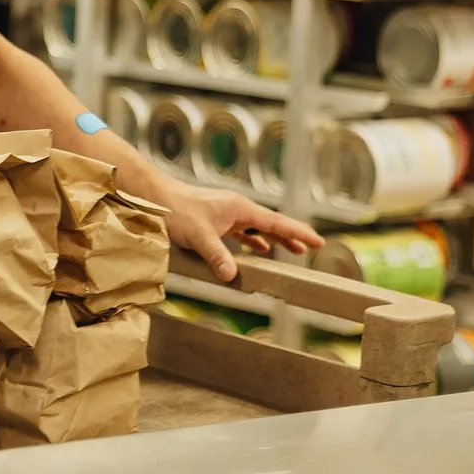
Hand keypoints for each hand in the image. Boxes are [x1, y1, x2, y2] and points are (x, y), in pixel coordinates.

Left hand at [160, 184, 320, 281]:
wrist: (155, 197)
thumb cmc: (175, 210)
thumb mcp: (198, 236)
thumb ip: (217, 256)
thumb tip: (232, 276)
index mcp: (240, 208)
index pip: (278, 222)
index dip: (299, 233)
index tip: (318, 241)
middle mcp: (237, 209)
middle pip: (271, 224)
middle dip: (291, 236)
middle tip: (311, 249)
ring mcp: (226, 214)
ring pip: (257, 228)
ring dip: (273, 239)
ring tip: (291, 251)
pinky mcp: (215, 220)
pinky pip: (241, 232)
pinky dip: (252, 240)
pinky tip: (257, 249)